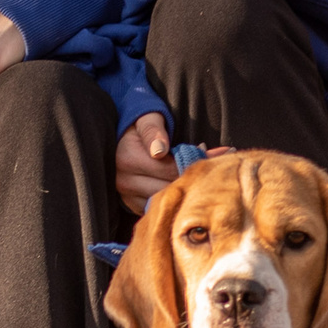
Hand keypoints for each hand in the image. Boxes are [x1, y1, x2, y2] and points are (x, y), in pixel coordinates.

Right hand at [117, 120, 231, 213]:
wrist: (118, 136)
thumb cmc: (139, 125)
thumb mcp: (147, 119)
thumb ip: (154, 131)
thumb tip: (160, 150)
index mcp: (128, 159)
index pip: (169, 170)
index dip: (192, 163)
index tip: (209, 155)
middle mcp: (124, 181)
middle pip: (169, 189)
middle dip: (191, 179)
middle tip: (210, 168)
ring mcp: (127, 196)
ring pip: (165, 201)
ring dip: (184, 191)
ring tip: (197, 177)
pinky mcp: (131, 204)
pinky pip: (159, 208)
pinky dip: (173, 199)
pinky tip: (184, 187)